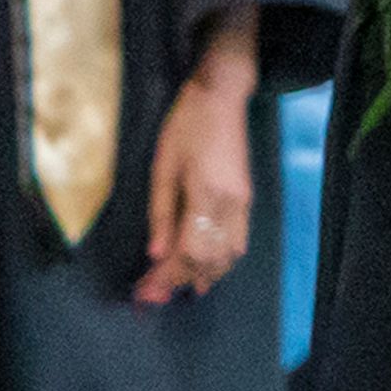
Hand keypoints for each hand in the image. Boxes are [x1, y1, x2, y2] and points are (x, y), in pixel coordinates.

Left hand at [136, 8, 260, 304]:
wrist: (222, 95)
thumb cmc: (186, 124)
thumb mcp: (163, 165)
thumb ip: (161, 212)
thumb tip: (155, 255)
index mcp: (205, 195)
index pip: (187, 253)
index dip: (165, 277)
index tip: (143, 292)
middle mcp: (230, 205)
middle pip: (208, 261)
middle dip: (180, 282)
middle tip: (153, 295)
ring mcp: (243, 203)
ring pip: (228, 256)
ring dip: (204, 275)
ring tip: (177, 286)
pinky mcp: (247, 198)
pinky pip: (237, 242)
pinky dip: (220, 261)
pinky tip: (204, 266)